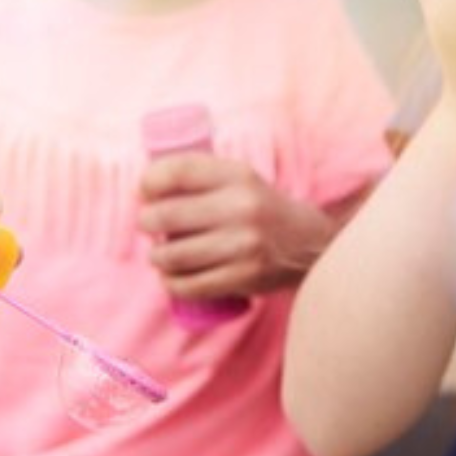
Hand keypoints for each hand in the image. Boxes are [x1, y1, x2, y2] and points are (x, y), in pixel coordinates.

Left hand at [138, 152, 335, 298]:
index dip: (150, 180)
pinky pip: (189, 285)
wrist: (312, 246)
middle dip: (146, 221)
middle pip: (167, 214)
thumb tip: (146, 183)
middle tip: (148, 224)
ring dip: (157, 256)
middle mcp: (242, 208)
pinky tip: (171, 278)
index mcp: (239, 176)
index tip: (144, 190)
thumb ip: (202, 176)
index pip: (180, 170)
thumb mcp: (242, 180)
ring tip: (159, 253)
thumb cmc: (263, 210)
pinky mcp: (244, 278)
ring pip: (173, 254)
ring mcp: (243, 246)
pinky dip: (172, 283)